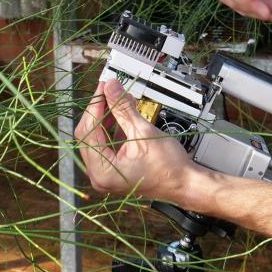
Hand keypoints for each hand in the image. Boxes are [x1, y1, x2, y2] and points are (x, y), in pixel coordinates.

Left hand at [73, 79, 200, 202]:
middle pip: (89, 134)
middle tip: (109, 91)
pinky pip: (107, 144)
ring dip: (107, 117)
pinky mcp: (114, 169)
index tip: (103, 88)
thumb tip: (110, 88)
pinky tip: (123, 114)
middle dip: (100, 110)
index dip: (95, 106)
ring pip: (97, 137)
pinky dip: (114, 128)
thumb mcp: (143, 132)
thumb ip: (123, 108)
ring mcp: (106, 173)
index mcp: (102, 172)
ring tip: (119, 100)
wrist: (185, 182)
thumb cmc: (168, 167)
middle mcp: (99, 176)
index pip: (87, 132)